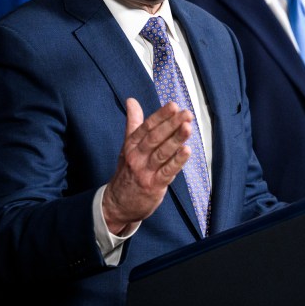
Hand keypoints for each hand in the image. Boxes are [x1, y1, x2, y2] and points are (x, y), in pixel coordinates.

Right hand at [101, 98, 192, 234]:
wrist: (116, 204)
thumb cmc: (127, 171)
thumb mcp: (127, 146)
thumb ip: (133, 123)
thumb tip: (132, 100)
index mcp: (131, 145)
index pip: (146, 127)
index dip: (160, 116)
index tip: (173, 105)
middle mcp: (137, 157)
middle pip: (155, 138)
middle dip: (171, 124)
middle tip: (186, 113)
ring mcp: (145, 172)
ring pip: (162, 153)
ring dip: (176, 139)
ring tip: (188, 128)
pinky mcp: (153, 186)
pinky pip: (167, 172)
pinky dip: (177, 161)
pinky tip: (187, 151)